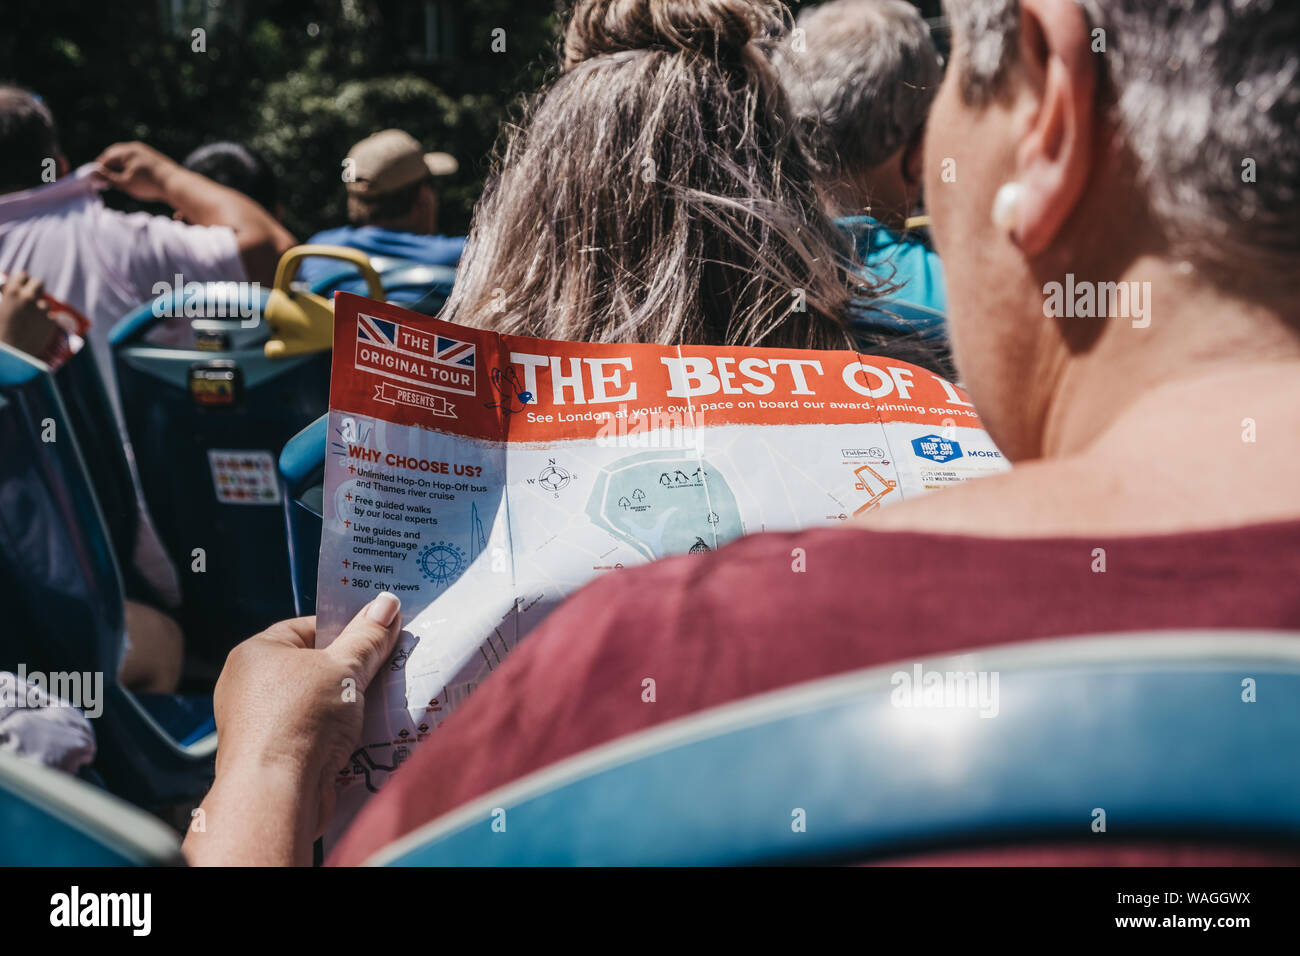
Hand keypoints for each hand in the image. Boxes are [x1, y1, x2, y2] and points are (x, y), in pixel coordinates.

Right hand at [0, 270, 60, 357]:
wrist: (7, 354)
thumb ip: (3, 296)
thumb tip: (4, 287)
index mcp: (12, 292)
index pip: (22, 275)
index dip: (20, 281)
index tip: (19, 286)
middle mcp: (29, 298)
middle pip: (38, 283)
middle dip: (33, 288)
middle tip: (28, 296)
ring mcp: (42, 310)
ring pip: (44, 303)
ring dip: (38, 308)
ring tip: (29, 318)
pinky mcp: (51, 323)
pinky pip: (50, 318)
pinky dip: (44, 322)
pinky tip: (35, 328)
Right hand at [93, 141, 181, 203]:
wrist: (176, 184)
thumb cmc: (149, 184)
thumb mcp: (125, 183)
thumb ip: (108, 177)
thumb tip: (94, 174)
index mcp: (125, 151)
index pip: (106, 158)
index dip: (100, 170)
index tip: (97, 180)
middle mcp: (134, 147)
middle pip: (115, 155)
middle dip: (109, 167)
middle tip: (105, 179)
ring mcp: (144, 151)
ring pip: (125, 157)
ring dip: (119, 167)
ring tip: (118, 180)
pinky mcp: (152, 157)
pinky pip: (135, 159)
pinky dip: (130, 167)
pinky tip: (132, 178)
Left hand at [195, 594, 402, 862]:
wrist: (275, 794)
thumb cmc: (299, 721)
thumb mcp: (344, 668)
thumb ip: (367, 637)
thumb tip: (386, 603)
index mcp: (256, 652)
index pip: (308, 627)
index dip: (346, 630)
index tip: (378, 636)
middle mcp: (249, 685)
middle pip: (313, 666)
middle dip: (351, 670)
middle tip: (385, 668)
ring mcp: (258, 722)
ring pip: (316, 702)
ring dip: (347, 705)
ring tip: (379, 703)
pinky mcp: (272, 755)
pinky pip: (312, 733)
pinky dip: (336, 733)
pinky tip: (362, 734)